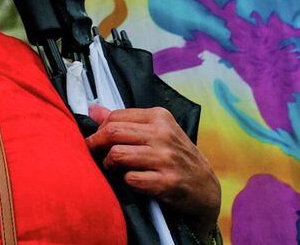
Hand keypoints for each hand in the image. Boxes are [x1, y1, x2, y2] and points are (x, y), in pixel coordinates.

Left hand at [87, 105, 220, 234]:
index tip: (96, 140)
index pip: (115, 117)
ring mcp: (166, 158)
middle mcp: (163, 134)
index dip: (99, 130)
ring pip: (118, 155)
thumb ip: (127, 122)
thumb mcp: (158, 132)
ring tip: (113, 168)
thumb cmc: (177, 158)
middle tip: (94, 154)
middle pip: (112, 132)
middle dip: (96, 144)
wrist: (206, 188)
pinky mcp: (167, 182)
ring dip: (109, 164)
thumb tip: (93, 110)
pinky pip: (131, 179)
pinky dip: (126, 181)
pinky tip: (132, 181)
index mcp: (159, 117)